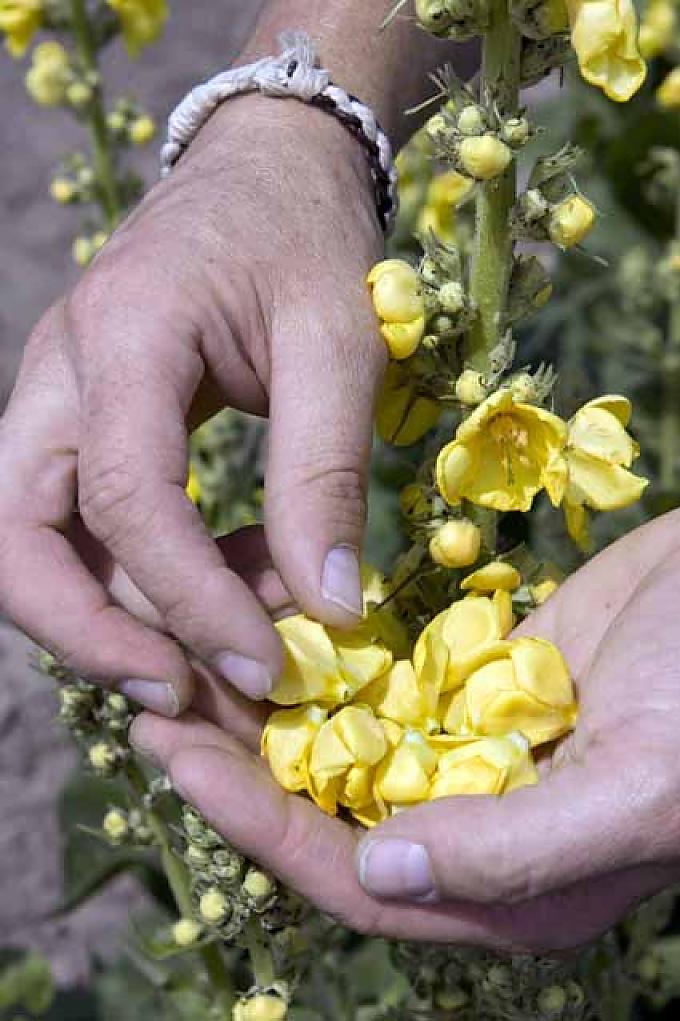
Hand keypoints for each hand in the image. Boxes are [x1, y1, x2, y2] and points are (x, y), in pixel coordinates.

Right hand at [0, 96, 384, 714]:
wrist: (268, 177)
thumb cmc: (306, 243)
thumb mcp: (340, 345)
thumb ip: (326, 474)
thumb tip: (329, 609)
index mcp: (125, 335)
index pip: (120, 495)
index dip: (185, 599)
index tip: (264, 667)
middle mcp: (60, 375)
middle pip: (13, 535)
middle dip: (86, 631)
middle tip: (187, 692)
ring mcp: (57, 401)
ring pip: (35, 540)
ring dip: (127, 611)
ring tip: (245, 633)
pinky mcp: (82, 426)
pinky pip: (84, 526)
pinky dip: (151, 577)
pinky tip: (241, 580)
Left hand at [130, 510, 679, 952]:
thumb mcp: (640, 787)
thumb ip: (514, 850)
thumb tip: (380, 874)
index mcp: (509, 885)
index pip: (353, 875)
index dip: (257, 822)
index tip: (179, 755)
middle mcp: (477, 828)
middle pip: (330, 807)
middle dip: (240, 758)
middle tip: (158, 694)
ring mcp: (471, 750)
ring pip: (346, 739)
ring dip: (271, 703)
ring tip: (192, 650)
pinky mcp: (474, 680)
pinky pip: (380, 679)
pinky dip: (327, 657)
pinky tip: (273, 616)